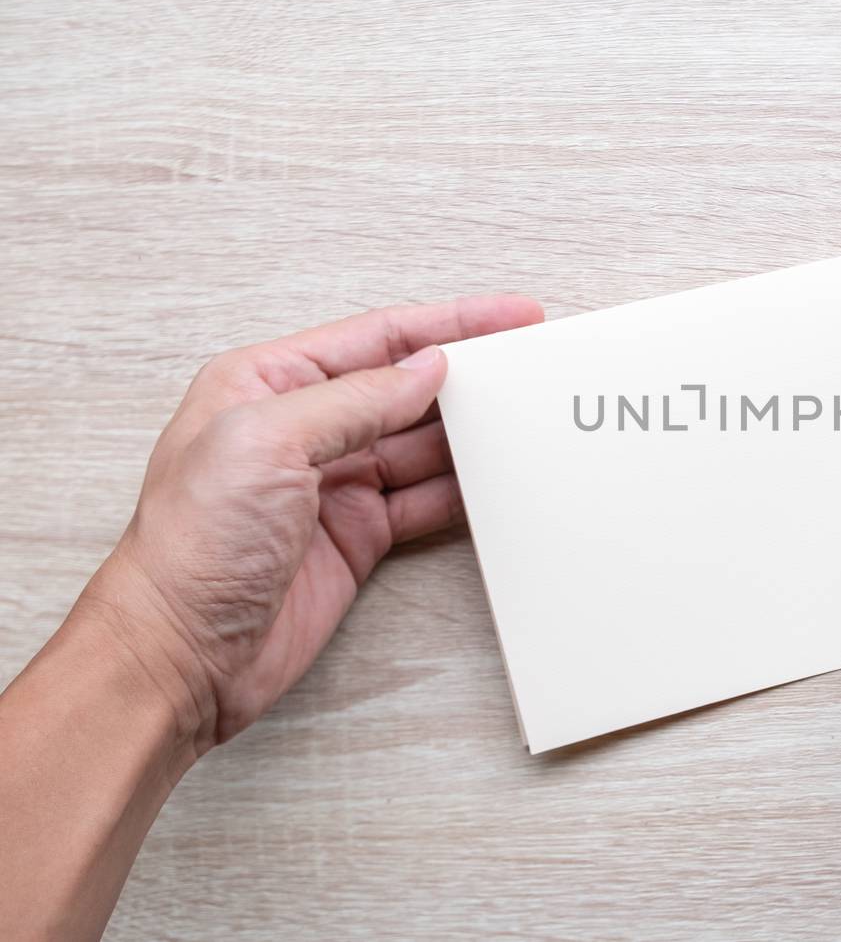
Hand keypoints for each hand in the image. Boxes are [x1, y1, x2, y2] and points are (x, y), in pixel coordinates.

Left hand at [75, 296, 543, 751]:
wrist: (181, 656)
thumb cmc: (191, 547)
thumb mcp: (266, 442)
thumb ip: (353, 400)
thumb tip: (424, 370)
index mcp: (266, 384)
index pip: (376, 337)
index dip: (448, 323)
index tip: (509, 316)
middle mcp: (300, 429)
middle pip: (404, 386)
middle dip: (467, 374)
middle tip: (528, 362)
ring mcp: (331, 485)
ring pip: (420, 444)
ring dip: (470, 432)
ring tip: (523, 415)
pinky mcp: (356, 536)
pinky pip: (423, 500)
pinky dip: (462, 490)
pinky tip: (494, 478)